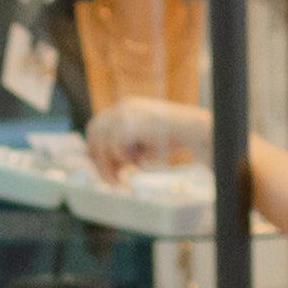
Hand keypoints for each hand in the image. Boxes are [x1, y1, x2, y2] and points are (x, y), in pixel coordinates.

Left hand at [87, 99, 212, 176]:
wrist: (193, 130)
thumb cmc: (171, 139)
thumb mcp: (141, 144)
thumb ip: (122, 149)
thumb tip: (102, 164)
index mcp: (125, 108)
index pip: (97, 126)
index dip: (95, 147)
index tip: (103, 168)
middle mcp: (122, 107)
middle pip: (95, 133)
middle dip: (99, 159)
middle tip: (111, 180)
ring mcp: (125, 112)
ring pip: (103, 143)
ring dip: (112, 165)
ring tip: (127, 176)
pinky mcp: (129, 122)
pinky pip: (116, 147)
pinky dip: (125, 159)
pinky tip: (141, 162)